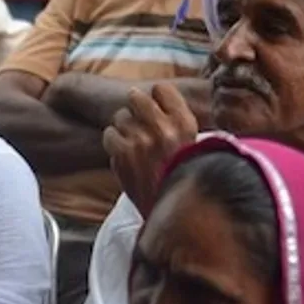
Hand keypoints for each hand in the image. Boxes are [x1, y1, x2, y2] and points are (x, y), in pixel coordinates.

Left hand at [103, 84, 197, 216]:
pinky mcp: (123, 155)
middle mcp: (163, 128)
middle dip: (135, 106)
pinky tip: (125, 153)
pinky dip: (114, 143)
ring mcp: (141, 141)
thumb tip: (156, 97)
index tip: (156, 106)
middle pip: (136, 96)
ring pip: (120, 117)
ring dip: (124, 128)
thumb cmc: (184, 178)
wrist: (176, 214)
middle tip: (138, 120)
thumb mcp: (194, 145)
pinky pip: (109, 134)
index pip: (161, 88)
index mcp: (185, 124)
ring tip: (135, 144)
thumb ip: (177, 120)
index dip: (156, 97)